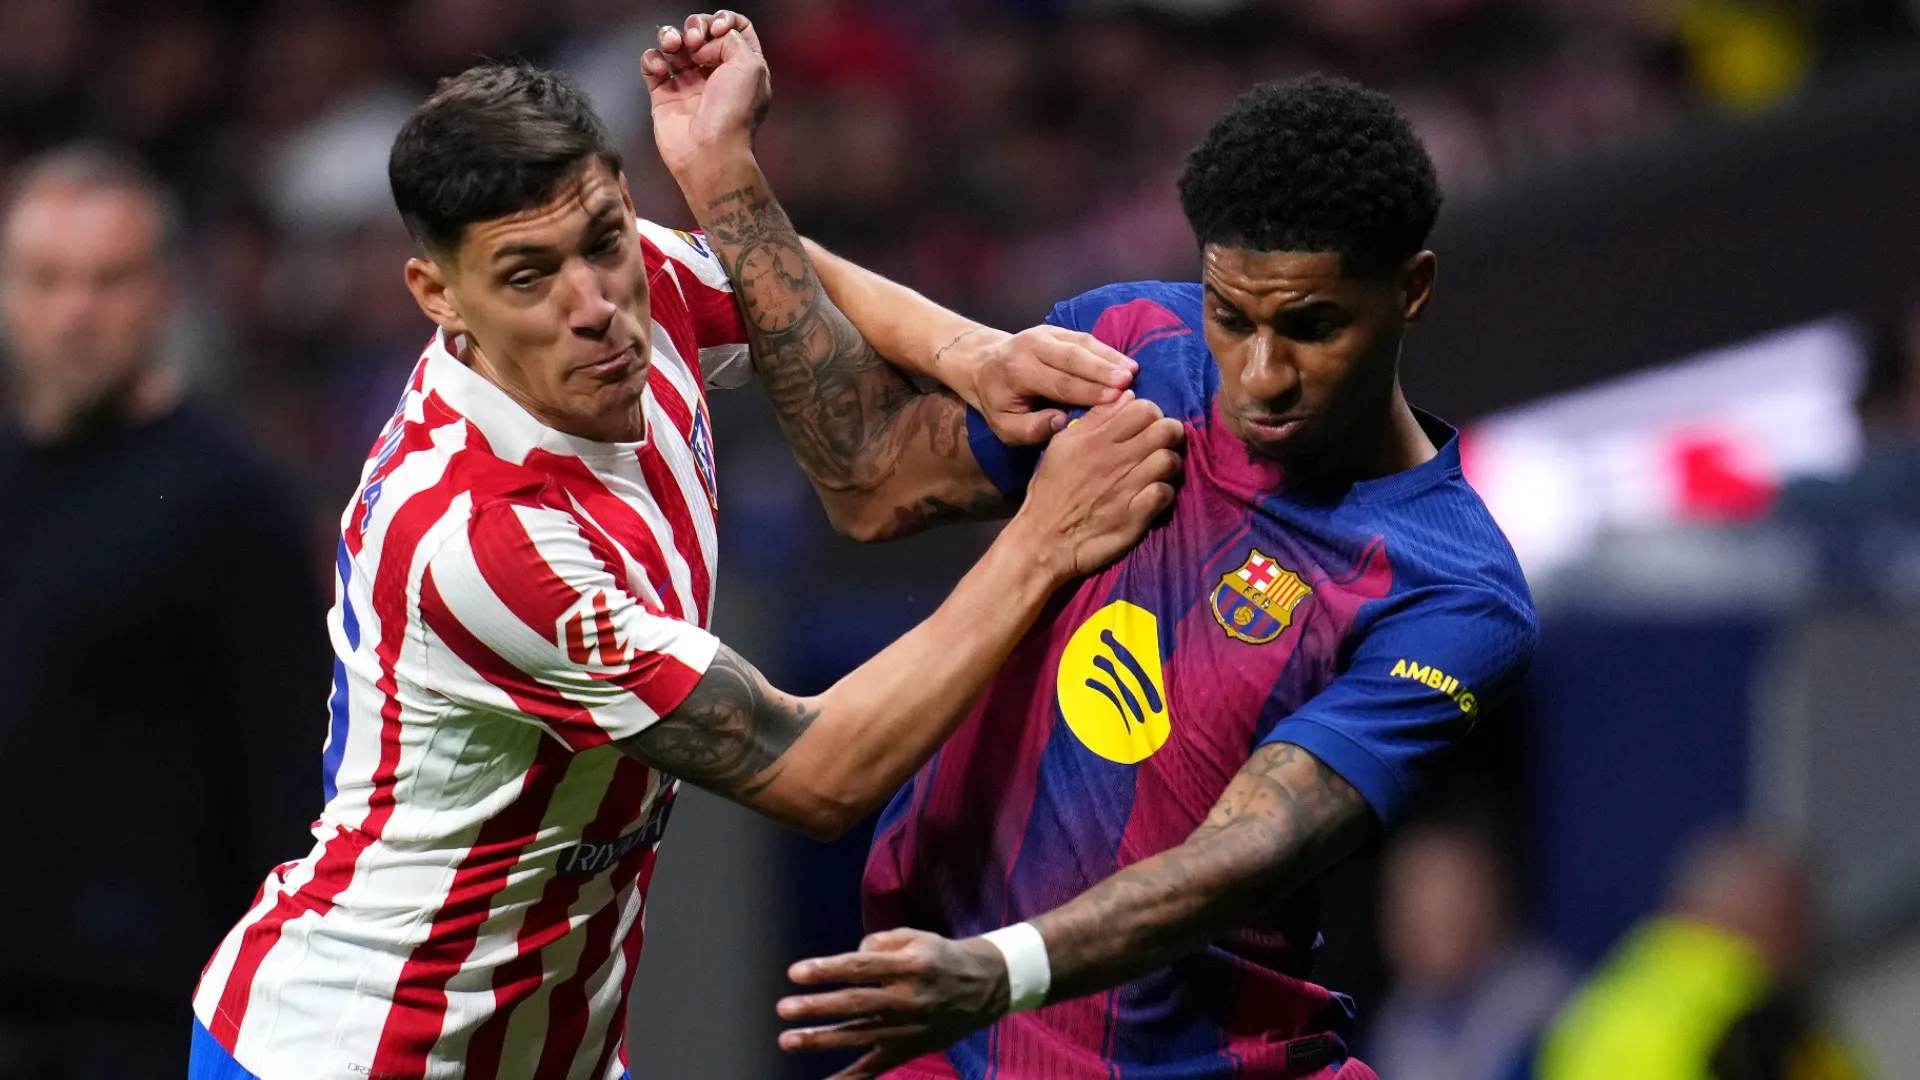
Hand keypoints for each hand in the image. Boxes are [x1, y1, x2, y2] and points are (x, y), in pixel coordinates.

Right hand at [643, 10, 768, 176]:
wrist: (709, 153)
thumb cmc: (734, 113)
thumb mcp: (749, 65)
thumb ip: (731, 37)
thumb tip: (706, 40)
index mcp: (743, 66)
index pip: (734, 27)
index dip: (723, 19)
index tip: (716, 29)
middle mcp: (716, 73)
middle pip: (701, 32)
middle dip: (694, 26)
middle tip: (694, 41)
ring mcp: (689, 84)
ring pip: (674, 45)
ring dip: (670, 36)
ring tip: (672, 46)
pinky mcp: (664, 95)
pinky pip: (652, 65)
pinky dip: (652, 59)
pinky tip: (660, 68)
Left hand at [778, 927, 1009, 1078]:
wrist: (985, 988)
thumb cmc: (941, 957)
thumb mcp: (916, 937)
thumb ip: (880, 943)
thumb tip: (848, 957)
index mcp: (910, 965)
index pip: (860, 968)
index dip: (827, 970)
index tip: (795, 972)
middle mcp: (908, 999)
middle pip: (855, 1005)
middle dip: (817, 1008)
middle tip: (785, 1009)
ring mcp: (908, 1028)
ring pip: (859, 1036)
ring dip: (821, 1039)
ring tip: (788, 1040)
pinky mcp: (909, 1049)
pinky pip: (876, 1068)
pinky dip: (850, 1079)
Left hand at [943, 325, 1137, 444]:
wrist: (983, 364)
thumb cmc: (998, 400)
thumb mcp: (1004, 425)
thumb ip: (1031, 428)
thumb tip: (1061, 421)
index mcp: (1018, 371)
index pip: (1059, 382)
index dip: (1087, 390)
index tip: (1113, 399)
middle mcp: (1031, 346)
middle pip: (1073, 357)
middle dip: (1102, 369)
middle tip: (1129, 381)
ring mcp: (1045, 333)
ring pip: (1082, 343)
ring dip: (1109, 357)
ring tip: (1133, 370)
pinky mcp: (1056, 329)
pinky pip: (1084, 338)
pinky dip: (1106, 350)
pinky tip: (1124, 362)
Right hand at [1011, 393, 1183, 581]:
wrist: (1044, 540)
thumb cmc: (1050, 491)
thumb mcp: (1061, 446)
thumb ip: (1093, 418)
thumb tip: (1124, 396)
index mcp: (1096, 439)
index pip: (1144, 408)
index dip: (1152, 414)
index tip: (1146, 427)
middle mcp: (1115, 459)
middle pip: (1166, 430)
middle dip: (1171, 434)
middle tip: (1162, 445)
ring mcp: (1128, 488)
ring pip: (1170, 460)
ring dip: (1171, 464)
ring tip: (1161, 471)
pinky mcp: (1136, 515)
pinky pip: (1166, 493)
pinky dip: (1165, 493)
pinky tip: (1155, 496)